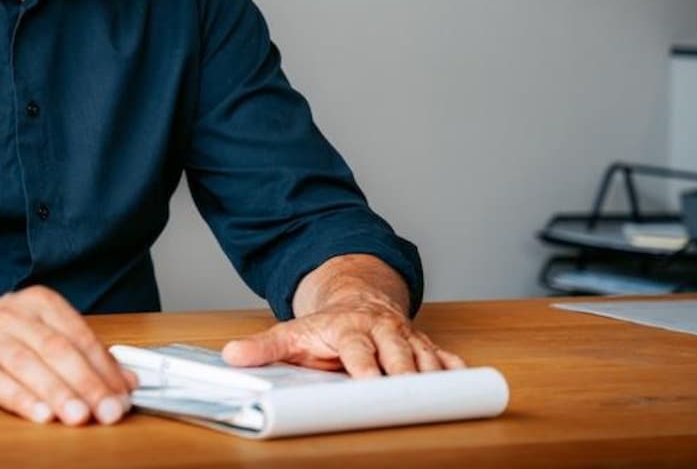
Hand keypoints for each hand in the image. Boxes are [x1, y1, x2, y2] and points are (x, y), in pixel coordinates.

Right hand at [0, 285, 136, 424]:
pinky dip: (21, 399)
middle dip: (88, 384)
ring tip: (79, 416)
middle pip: (58, 350)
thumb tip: (128, 383)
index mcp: (40, 303)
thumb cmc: (2, 335)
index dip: (105, 368)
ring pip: (29, 365)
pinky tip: (40, 414)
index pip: (80, 336)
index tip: (124, 394)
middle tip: (109, 410)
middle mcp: (15, 317)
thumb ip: (86, 355)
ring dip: (57, 393)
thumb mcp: (45, 333)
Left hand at [221, 254, 464, 376]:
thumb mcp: (290, 334)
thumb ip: (263, 348)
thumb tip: (232, 356)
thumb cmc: (325, 327)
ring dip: (432, 375)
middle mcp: (381, 331)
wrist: (356, 300)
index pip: (357, 349)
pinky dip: (455, 369)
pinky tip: (464, 383)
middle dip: (405, 374)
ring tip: (439, 396)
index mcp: (348, 329)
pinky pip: (444, 356)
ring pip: (425, 356)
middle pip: (398, 353)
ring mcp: (405, 337)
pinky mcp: (424, 345)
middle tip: (410, 395)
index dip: (365, 366)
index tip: (370, 383)